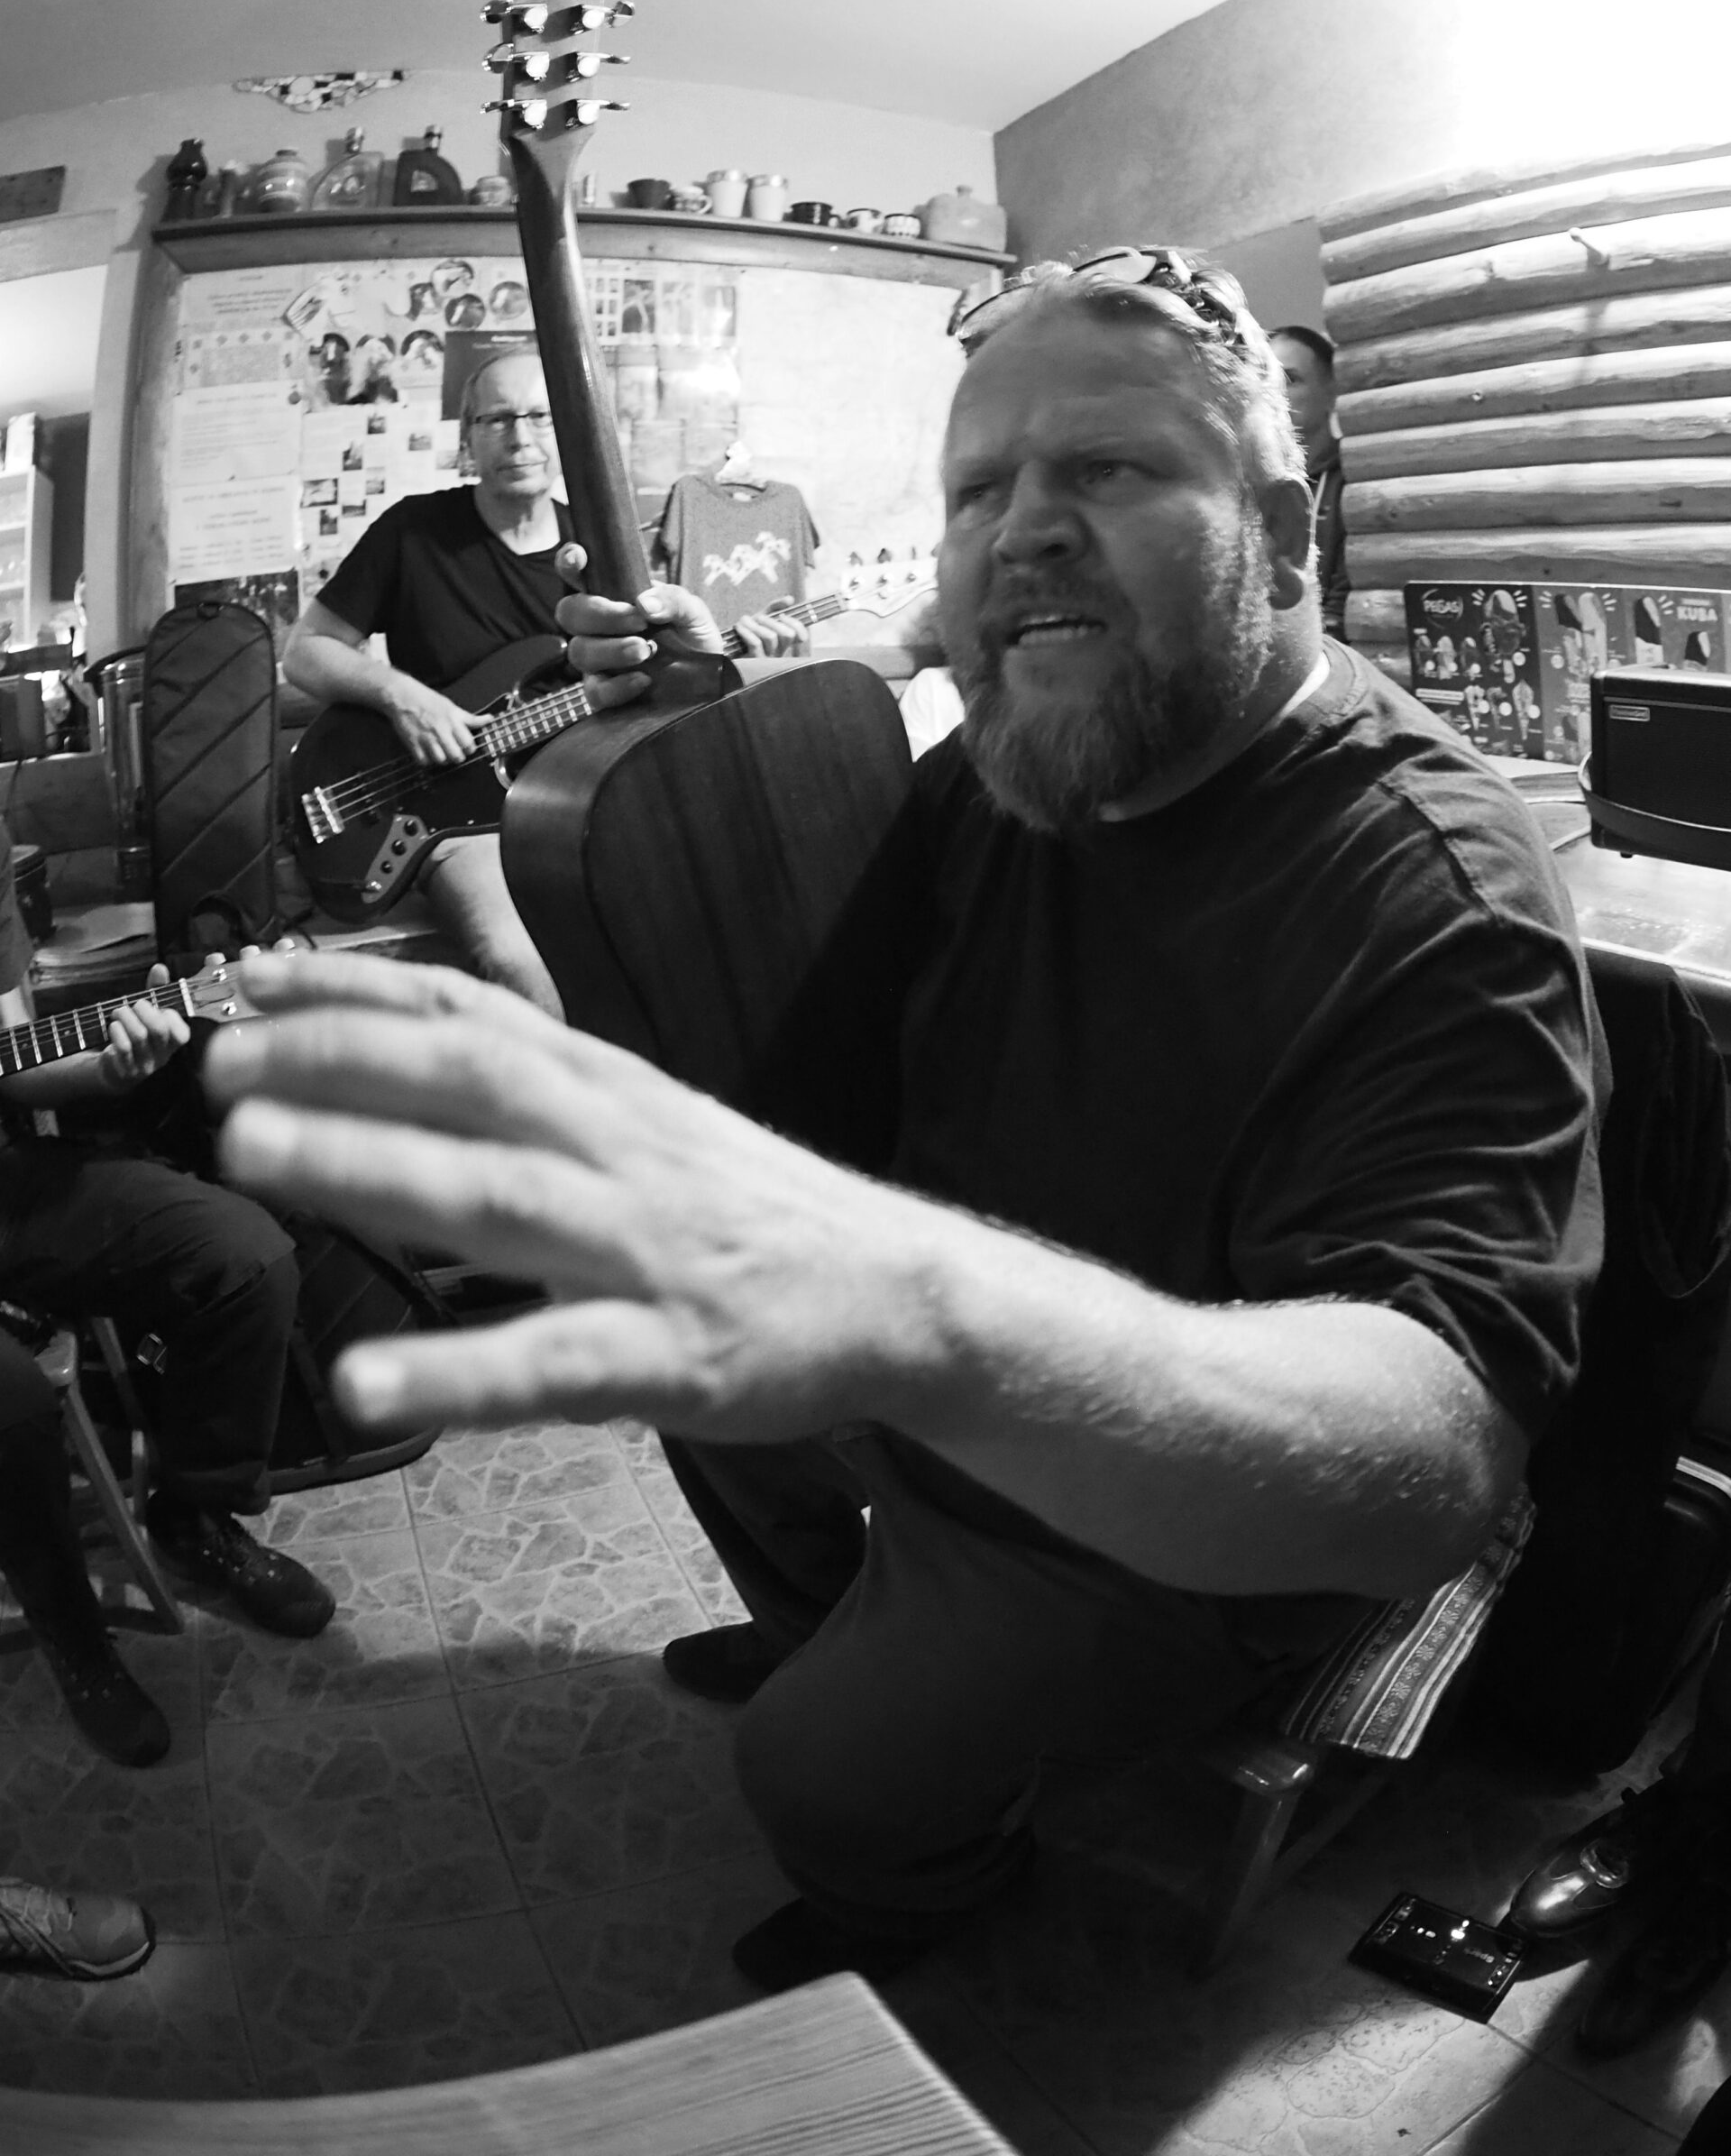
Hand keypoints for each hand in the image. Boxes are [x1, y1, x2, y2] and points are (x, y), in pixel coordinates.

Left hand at [97, 963, 190, 1090]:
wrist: (115, 1068)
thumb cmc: (136, 1033)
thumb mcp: (148, 1012)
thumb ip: (156, 990)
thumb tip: (160, 968)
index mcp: (173, 1043)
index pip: (182, 1034)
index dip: (171, 1017)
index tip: (161, 1008)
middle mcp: (162, 1056)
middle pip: (159, 1030)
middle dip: (143, 1010)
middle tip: (135, 1004)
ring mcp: (145, 1064)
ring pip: (139, 1036)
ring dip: (125, 1017)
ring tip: (118, 1012)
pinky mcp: (126, 1070)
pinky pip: (122, 1047)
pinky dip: (116, 1031)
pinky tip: (112, 1026)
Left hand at [206, 951, 925, 1441]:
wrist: (902, 1289)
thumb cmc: (755, 1212)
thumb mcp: (650, 1122)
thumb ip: (541, 1096)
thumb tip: (407, 1065)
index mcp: (609, 1091)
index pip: (471, 1015)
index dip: (356, 989)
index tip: (251, 976)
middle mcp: (616, 1147)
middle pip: (467, 1082)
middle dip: (335, 1058)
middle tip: (217, 1063)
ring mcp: (642, 1248)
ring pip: (494, 1195)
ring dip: (369, 1164)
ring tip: (256, 1154)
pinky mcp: (669, 1353)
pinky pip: (551, 1360)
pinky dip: (455, 1368)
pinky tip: (365, 1384)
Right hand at [383, 673, 485, 766]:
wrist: (402, 696)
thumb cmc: (427, 699)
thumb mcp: (452, 706)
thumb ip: (470, 718)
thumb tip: (490, 719)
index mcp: (453, 720)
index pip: (470, 744)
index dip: (470, 747)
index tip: (466, 746)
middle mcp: (442, 730)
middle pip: (457, 756)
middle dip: (458, 756)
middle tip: (454, 751)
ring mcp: (427, 738)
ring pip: (442, 761)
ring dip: (443, 759)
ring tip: (441, 752)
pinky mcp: (413, 744)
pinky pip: (424, 762)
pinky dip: (427, 760)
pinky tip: (427, 753)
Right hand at [553, 542, 725, 710]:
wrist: (710, 683)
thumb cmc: (694, 639)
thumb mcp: (693, 613)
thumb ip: (672, 600)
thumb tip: (643, 603)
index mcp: (614, 597)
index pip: (578, 574)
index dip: (570, 562)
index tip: (580, 558)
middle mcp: (598, 627)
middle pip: (570, 612)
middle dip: (600, 614)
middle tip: (638, 623)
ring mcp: (598, 661)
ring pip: (579, 651)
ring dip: (612, 650)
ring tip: (646, 652)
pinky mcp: (604, 694)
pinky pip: (595, 691)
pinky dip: (618, 686)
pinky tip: (644, 680)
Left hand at [731, 599, 809, 659]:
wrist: (729, 647)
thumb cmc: (749, 632)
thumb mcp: (762, 617)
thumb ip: (776, 607)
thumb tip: (790, 599)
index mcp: (784, 643)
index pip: (802, 637)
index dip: (797, 625)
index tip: (783, 616)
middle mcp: (779, 652)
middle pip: (787, 634)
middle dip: (772, 621)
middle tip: (759, 618)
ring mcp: (768, 658)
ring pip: (770, 637)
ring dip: (755, 624)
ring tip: (745, 621)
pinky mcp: (755, 661)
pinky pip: (755, 642)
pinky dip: (746, 630)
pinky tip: (739, 627)